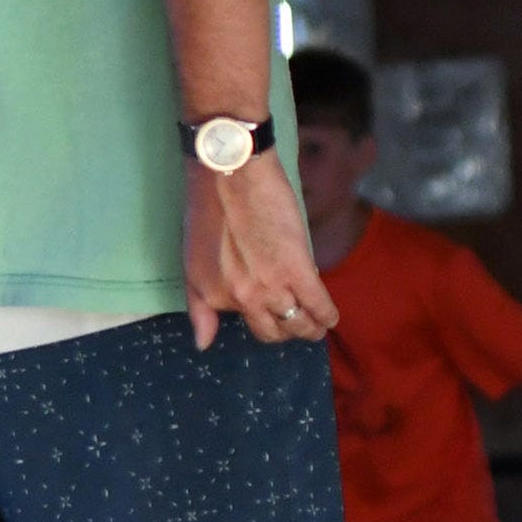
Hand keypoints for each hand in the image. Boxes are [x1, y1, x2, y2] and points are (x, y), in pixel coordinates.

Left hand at [185, 163, 339, 349]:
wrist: (230, 177)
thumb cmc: (208, 212)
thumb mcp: (191, 267)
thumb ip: (198, 309)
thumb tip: (202, 344)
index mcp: (215, 298)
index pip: (245, 324)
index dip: (262, 319)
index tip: (272, 313)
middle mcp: (241, 299)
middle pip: (273, 331)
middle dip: (287, 331)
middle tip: (298, 323)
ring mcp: (269, 286)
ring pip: (296, 323)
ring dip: (309, 328)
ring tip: (317, 326)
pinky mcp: (296, 268)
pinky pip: (317, 304)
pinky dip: (326, 314)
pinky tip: (330, 318)